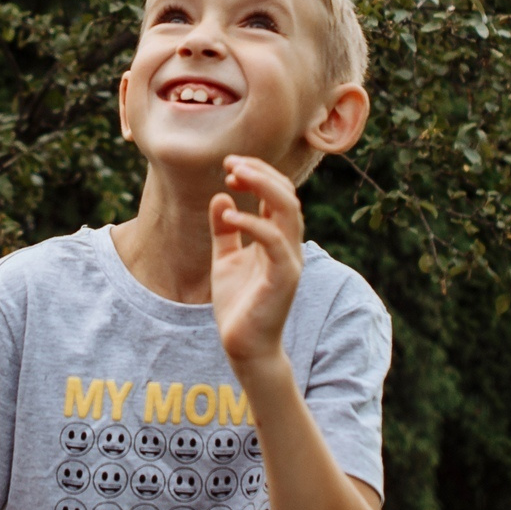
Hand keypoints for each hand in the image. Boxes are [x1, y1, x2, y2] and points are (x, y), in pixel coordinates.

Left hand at [210, 155, 303, 370]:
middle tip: (230, 162)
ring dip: (262, 186)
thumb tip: (220, 197)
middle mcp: (289, 246)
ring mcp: (290, 261)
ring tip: (234, 175)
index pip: (278, 195)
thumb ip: (225, 231)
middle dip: (260, 172)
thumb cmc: (239, 305)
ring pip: (288, 210)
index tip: (229, 166)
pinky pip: (274, 240)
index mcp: (278, 239)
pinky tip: (229, 214)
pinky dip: (252, 222)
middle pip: (286, 195)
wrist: (244, 347)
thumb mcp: (225, 260)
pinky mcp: (284, 277)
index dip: (257, 174)